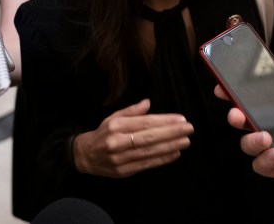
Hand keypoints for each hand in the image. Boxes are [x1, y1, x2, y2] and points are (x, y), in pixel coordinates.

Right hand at [72, 99, 194, 177]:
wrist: (84, 156)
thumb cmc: (102, 134)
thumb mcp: (113, 117)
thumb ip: (131, 111)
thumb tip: (148, 102)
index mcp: (116, 125)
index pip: (145, 122)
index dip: (164, 121)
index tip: (181, 119)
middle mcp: (118, 141)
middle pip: (149, 137)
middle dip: (172, 132)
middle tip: (189, 128)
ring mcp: (120, 158)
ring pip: (150, 151)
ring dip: (171, 146)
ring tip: (186, 141)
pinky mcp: (124, 171)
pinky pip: (147, 164)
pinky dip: (162, 159)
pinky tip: (175, 153)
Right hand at [220, 61, 273, 194]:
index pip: (260, 97)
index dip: (240, 92)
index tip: (226, 85)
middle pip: (248, 120)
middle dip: (235, 114)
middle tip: (235, 112)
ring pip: (250, 144)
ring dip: (250, 139)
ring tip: (263, 135)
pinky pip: (263, 165)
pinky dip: (264, 159)